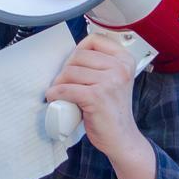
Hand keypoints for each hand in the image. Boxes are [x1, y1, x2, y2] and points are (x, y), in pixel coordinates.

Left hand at [46, 32, 155, 178]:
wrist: (122, 138)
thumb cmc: (113, 110)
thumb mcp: (115, 81)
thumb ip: (101, 65)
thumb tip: (72, 55)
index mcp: (125, 61)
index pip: (94, 40)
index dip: (78, 51)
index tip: (74, 64)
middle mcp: (120, 68)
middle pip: (78, 56)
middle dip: (66, 69)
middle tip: (65, 82)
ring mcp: (109, 82)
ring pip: (70, 72)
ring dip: (59, 83)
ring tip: (60, 92)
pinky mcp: (96, 96)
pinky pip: (66, 89)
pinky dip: (55, 94)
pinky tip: (54, 98)